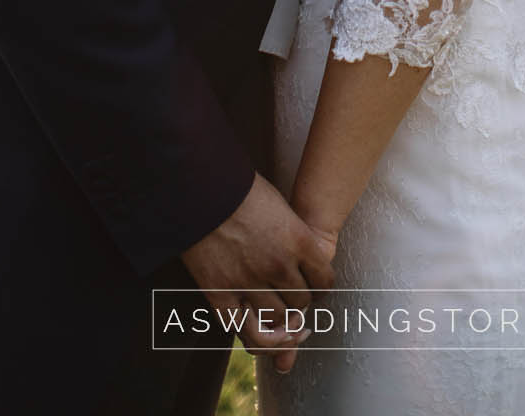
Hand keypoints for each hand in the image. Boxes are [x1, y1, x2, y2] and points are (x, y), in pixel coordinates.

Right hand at [180, 173, 334, 372]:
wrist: (200, 188)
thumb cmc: (240, 190)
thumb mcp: (280, 205)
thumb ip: (295, 235)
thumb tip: (303, 258)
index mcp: (298, 239)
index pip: (325, 280)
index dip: (321, 286)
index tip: (315, 286)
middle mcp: (278, 265)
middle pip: (302, 302)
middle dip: (300, 302)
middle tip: (293, 298)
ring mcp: (249, 282)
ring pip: (278, 320)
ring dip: (282, 321)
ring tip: (281, 318)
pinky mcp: (221, 294)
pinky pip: (246, 330)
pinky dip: (258, 338)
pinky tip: (262, 332)